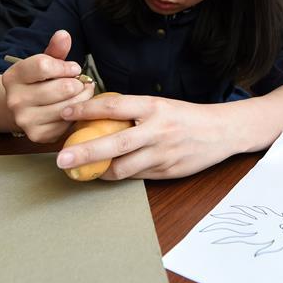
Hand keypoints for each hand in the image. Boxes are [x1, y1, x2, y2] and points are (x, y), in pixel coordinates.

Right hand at [1, 30, 93, 142]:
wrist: (22, 108)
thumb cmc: (38, 82)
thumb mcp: (44, 62)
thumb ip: (55, 49)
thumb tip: (64, 35)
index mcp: (13, 76)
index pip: (44, 65)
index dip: (66, 66)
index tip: (74, 68)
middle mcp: (14, 99)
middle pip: (62, 87)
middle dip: (78, 83)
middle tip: (80, 82)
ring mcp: (24, 119)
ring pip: (68, 106)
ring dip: (82, 98)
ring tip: (81, 93)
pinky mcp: (37, 135)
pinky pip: (67, 123)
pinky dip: (75, 115)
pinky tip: (72, 108)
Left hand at [56, 94, 231, 179]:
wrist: (221, 131)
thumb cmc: (185, 116)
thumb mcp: (160, 105)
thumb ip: (133, 111)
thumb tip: (97, 115)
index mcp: (153, 107)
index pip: (113, 106)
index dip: (86, 110)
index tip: (65, 113)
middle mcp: (156, 131)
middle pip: (114, 144)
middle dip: (85, 152)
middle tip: (61, 159)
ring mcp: (162, 154)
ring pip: (123, 168)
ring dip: (98, 171)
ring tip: (79, 170)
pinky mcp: (167, 172)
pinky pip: (136, 176)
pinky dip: (118, 176)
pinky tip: (105, 174)